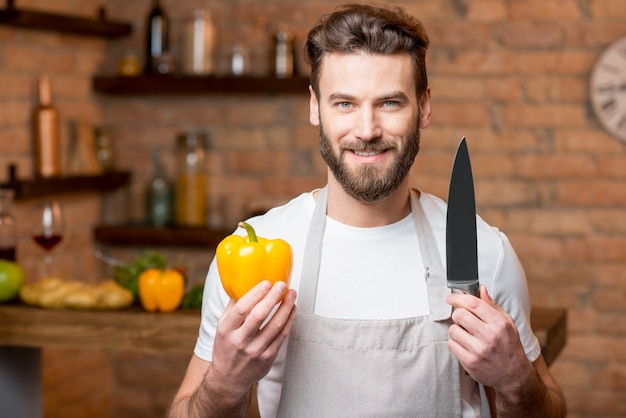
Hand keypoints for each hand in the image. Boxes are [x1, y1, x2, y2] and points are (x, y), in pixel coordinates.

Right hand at [209, 280, 296, 398]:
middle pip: (259, 315)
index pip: (241, 309)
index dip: (255, 294)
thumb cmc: (226, 347)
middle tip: (282, 285)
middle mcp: (240, 341)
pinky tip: (291, 309)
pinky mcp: (268, 358)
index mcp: (226, 330)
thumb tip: (243, 284)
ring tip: (291, 294)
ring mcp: (255, 351)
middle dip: (273, 297)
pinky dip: (289, 320)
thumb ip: (233, 307)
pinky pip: (282, 336)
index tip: (266, 283)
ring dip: (286, 307)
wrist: (229, 378)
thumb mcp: (222, 327)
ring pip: (275, 326)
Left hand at [445, 285, 532, 392]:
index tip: (450, 298)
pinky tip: (465, 345)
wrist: (514, 375)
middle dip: (457, 314)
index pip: (473, 303)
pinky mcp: (470, 362)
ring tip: (466, 334)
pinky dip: (455, 343)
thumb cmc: (509, 346)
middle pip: (460, 315)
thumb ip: (491, 305)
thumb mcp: (506, 323)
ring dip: (456, 330)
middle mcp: (490, 336)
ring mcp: (479, 350)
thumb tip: (480, 288)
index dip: (457, 298)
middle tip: (461, 318)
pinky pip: (452, 345)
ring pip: (453, 330)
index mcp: (499, 323)